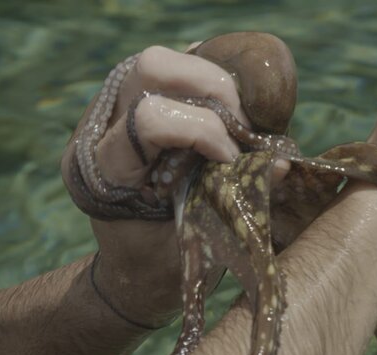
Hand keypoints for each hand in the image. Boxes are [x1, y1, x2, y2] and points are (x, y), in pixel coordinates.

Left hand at [60, 44, 256, 323]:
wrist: (130, 271)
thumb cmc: (161, 266)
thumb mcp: (197, 245)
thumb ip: (233, 203)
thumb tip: (281, 165)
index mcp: (104, 172)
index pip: (149, 119)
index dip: (203, 131)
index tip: (231, 160)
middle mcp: (96, 130)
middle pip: (151, 67)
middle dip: (212, 89)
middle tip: (241, 128)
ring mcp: (108, 112)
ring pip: (159, 60)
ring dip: (210, 83)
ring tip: (233, 121)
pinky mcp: (127, 105)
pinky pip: (167, 72)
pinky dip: (202, 83)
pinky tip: (220, 111)